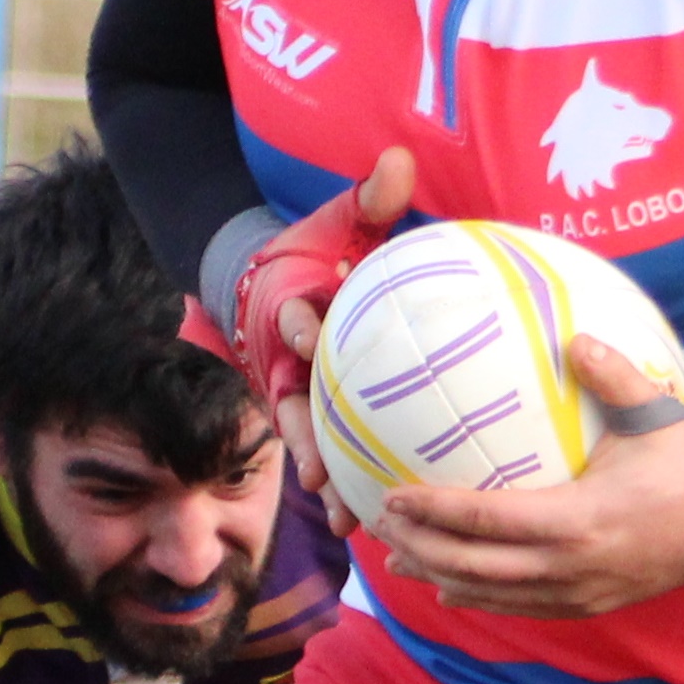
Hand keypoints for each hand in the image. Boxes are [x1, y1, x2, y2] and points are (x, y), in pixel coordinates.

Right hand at [244, 148, 416, 523]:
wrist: (285, 276)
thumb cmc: (322, 246)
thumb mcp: (342, 219)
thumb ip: (369, 198)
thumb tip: (398, 161)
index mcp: (292, 311)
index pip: (292, 319)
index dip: (299, 327)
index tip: (311, 337)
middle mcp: (287, 361)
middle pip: (292, 404)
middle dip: (305, 440)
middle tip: (321, 472)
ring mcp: (296, 392)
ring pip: (308, 440)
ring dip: (325, 478)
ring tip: (345, 519)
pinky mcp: (313, 414)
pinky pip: (330, 452)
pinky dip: (345, 486)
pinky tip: (367, 522)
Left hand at [376, 338, 683, 615]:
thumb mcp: (656, 418)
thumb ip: (615, 376)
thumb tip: (575, 337)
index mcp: (580, 521)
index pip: (488, 520)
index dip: (435, 511)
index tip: (394, 495)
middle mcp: (570, 567)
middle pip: (475, 567)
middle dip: (421, 547)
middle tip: (380, 525)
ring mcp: (576, 593)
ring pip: (491, 594)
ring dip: (438, 576)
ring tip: (396, 558)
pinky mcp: (583, 606)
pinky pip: (518, 607)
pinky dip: (476, 599)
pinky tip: (446, 586)